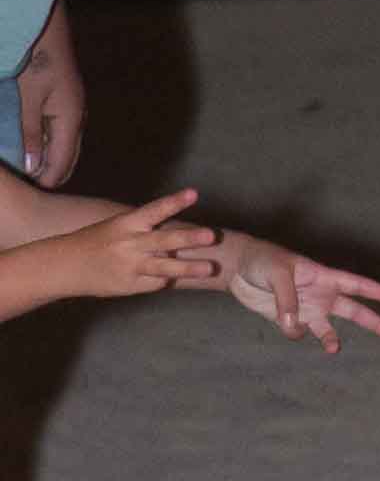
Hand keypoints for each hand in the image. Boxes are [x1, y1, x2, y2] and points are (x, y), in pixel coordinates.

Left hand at [14, 0, 82, 186]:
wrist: (47, 30)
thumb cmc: (37, 63)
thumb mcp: (28, 100)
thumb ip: (30, 135)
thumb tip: (32, 167)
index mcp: (71, 120)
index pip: (62, 164)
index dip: (46, 181)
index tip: (30, 196)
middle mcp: (77, 118)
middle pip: (69, 159)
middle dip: (51, 175)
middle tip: (31, 190)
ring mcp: (74, 109)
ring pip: (66, 147)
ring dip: (51, 161)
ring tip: (32, 174)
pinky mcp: (66, 102)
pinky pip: (62, 134)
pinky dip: (51, 147)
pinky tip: (36, 150)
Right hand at [55, 189, 218, 302]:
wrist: (65, 266)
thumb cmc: (97, 241)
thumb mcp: (118, 226)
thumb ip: (145, 229)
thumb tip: (178, 230)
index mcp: (127, 223)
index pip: (155, 210)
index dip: (174, 201)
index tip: (194, 193)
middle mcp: (130, 244)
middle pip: (164, 241)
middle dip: (189, 238)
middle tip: (212, 235)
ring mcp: (130, 267)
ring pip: (164, 268)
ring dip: (189, 268)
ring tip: (211, 268)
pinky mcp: (129, 286)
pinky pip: (155, 283)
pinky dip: (165, 279)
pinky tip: (170, 277)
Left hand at [213, 233, 379, 352]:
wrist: (237, 269)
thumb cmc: (262, 260)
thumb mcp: (277, 273)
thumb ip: (288, 299)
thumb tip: (295, 326)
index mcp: (324, 275)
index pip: (357, 285)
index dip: (378, 292)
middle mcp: (320, 294)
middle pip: (354, 311)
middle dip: (375, 322)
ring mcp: (306, 308)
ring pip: (329, 328)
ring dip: (332, 339)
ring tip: (333, 349)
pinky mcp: (288, 319)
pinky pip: (299, 332)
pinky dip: (295, 333)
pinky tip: (286, 323)